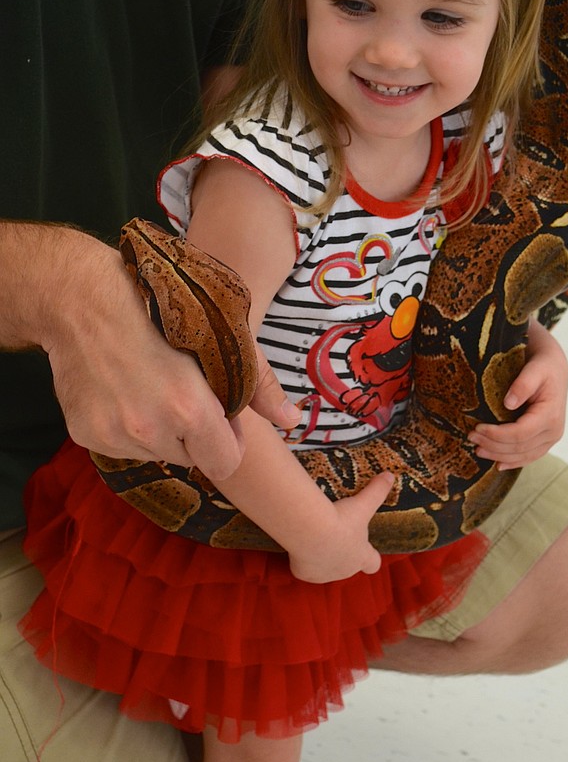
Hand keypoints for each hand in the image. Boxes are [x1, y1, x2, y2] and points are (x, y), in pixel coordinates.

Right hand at [41, 231, 295, 479]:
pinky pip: (121, 446)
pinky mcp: (85, 435)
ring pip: (154, 452)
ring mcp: (114, 435)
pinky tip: (122, 389)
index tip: (217, 414)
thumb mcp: (221, 334)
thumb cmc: (159, 305)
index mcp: (190, 409)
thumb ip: (259, 384)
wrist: (80, 297)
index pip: (225, 463)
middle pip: (189, 457)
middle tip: (179, 390)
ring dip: (158, 430)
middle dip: (191, 433)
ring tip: (147, 384)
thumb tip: (292, 422)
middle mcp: (150, 429)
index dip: (227, 439)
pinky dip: (126, 427)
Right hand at [287, 472, 392, 583]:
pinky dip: (299, 558)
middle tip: (332, 532)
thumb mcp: (363, 503)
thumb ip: (377, 491)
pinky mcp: (303, 573)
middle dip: (341, 551)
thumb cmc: (341, 519)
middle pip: (346, 565)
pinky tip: (298, 543)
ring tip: (313, 536)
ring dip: (320, 556)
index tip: (364, 548)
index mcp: (361, 556)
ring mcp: (323, 574)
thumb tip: (389, 476)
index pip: (372, 564)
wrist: (311, 531)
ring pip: (323, 568)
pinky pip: (302, 567)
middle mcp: (344, 570)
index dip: (370, 557)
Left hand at [468, 319, 567, 469]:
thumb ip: (523, 384)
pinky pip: (528, 456)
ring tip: (477, 450)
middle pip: (519, 447)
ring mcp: (551, 439)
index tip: (477, 428)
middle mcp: (554, 431)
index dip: (497, 434)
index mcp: (551, 415)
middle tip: (470, 437)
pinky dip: (512, 462)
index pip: (520, 433)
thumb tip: (508, 403)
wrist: (554, 369)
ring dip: (498, 455)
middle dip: (492, 445)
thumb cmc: (543, 367)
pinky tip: (498, 464)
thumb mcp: (535, 369)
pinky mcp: (545, 441)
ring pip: (522, 455)